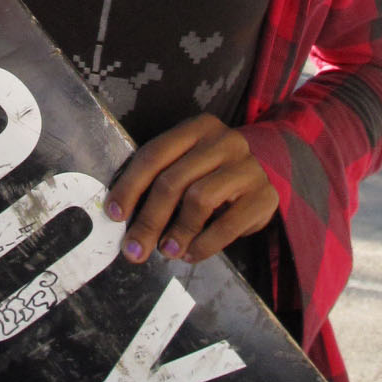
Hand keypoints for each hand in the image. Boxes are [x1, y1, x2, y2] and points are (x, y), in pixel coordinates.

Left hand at [104, 115, 279, 266]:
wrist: (266, 174)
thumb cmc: (213, 173)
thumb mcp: (187, 165)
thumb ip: (159, 180)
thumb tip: (122, 216)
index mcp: (197, 128)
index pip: (154, 154)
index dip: (130, 186)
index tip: (114, 214)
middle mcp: (224, 141)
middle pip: (173, 180)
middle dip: (149, 219)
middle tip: (134, 248)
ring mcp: (247, 166)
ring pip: (199, 200)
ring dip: (177, 232)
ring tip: (166, 251)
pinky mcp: (264, 195)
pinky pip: (227, 225)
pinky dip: (204, 244)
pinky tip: (191, 254)